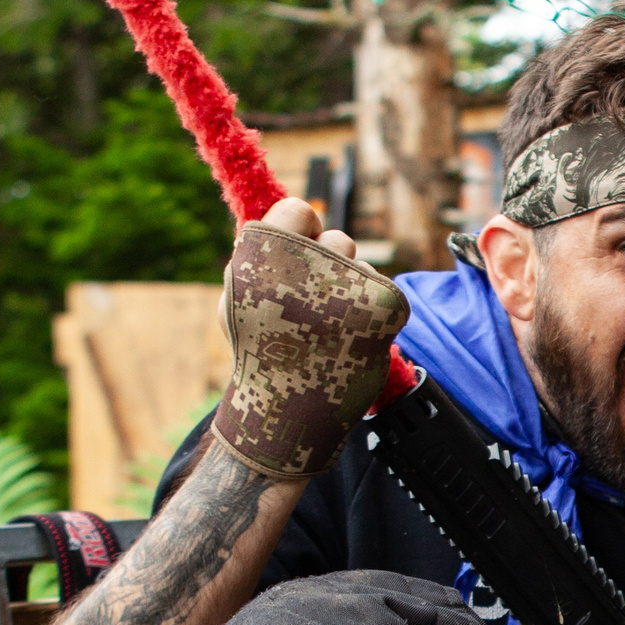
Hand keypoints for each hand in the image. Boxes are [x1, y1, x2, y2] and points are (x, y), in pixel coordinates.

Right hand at [208, 198, 408, 478]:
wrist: (286, 414)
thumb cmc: (258, 353)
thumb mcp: (239, 297)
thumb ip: (262, 254)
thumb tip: (296, 218)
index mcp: (264, 251)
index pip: (299, 210)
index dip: (301, 231)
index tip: (299, 256)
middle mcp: (307, 260)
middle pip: (338, 237)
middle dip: (331, 265)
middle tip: (316, 305)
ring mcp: (348, 283)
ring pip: (363, 266)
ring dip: (352, 289)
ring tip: (330, 329)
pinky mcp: (384, 306)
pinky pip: (385, 292)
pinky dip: (373, 314)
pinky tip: (353, 340)